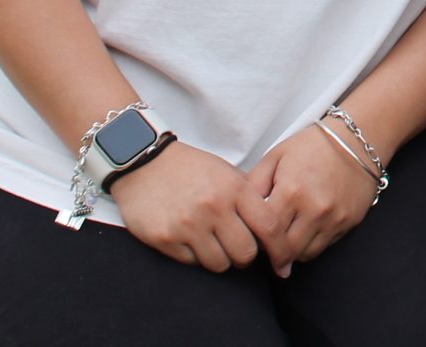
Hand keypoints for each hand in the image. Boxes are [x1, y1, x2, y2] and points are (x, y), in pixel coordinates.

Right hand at [110, 142, 284, 272]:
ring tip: (214, 244)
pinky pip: (192, 263)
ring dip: (220, 259)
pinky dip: (195, 257)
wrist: (143, 163)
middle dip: (246, 257)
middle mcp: (214, 207)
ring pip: (220, 264)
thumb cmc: (189, 168)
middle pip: (245, 253)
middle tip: (239, 251)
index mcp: (234, 188)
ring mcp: (188, 225)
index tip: (281, 259)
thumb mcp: (225, 171)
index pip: (270, 226)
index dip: (280, 248)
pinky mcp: (166, 238)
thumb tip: (273, 224)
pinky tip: (191, 240)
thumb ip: (248, 195)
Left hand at [247, 123, 382, 276]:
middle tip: (264, 246)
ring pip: (304, 254)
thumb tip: (239, 214)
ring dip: (290, 252)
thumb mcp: (275, 157)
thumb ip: (253, 186)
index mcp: (292, 191)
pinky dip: (309, 245)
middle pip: (285, 250)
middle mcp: (315, 209)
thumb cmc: (312, 146)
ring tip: (283, 240)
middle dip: (271, 253)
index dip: (255, 240)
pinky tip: (304, 232)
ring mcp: (334, 218)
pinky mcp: (349, 222)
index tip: (251, 240)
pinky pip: (323, 247)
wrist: (357, 139)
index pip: (266, 233)